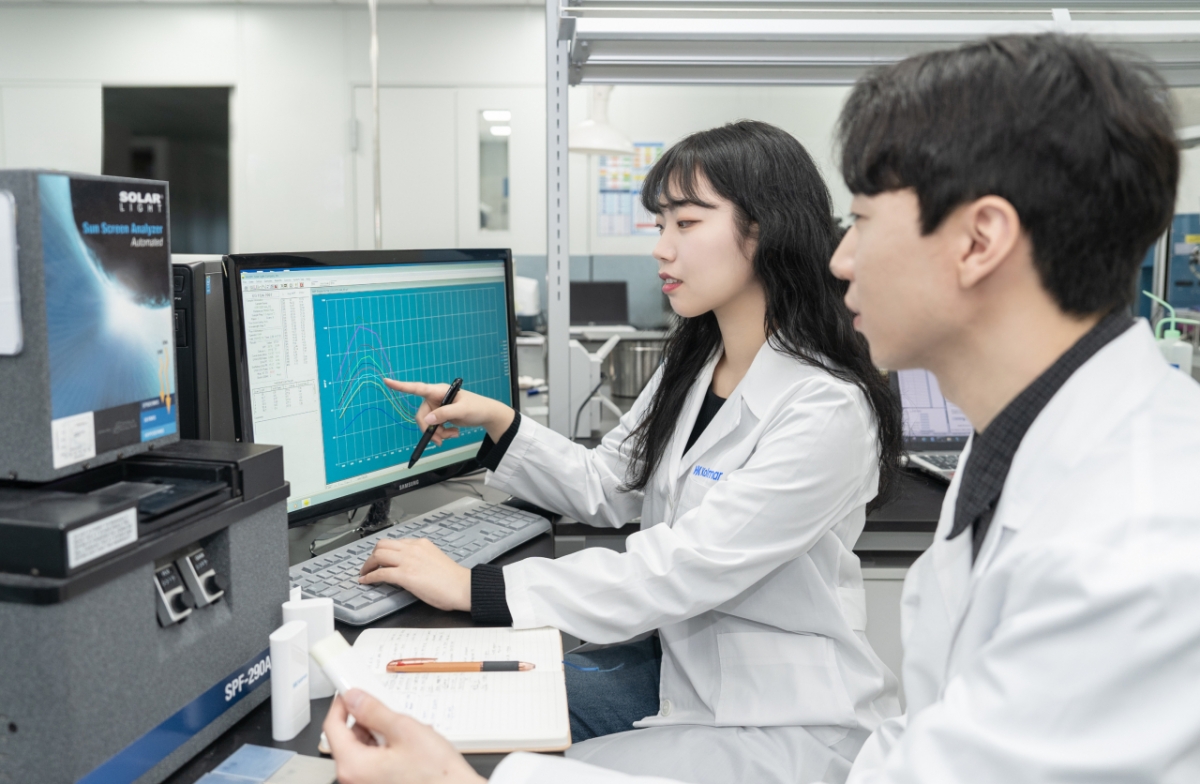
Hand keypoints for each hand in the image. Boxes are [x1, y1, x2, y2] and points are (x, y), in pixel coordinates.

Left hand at [324, 689, 484, 783]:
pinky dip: (387, 749)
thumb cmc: (436, 776)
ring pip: (363, 750)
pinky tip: (408, 746)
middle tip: (386, 709)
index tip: (349, 691)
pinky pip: (373, 763)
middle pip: (348, 739)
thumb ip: (374, 711)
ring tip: (406, 732)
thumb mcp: (405, 731)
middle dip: (366, 721)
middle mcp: (355, 780)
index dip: (341, 704)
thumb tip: (355, 699)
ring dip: (380, 735)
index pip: (332, 727)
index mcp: (354, 766)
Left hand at [360, 538, 470, 611]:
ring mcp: (408, 561)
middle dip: (372, 555)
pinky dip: (370, 577)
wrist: (462, 587)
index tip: (379, 558)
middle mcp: (413, 549)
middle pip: (382, 545)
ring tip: (365, 573)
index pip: (395, 542)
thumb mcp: (434, 559)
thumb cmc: (453, 579)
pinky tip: (366, 581)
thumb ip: (420, 558)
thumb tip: (408, 566)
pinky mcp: (405, 575)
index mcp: (421, 544)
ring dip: (368, 564)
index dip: (383, 550)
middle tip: (369, 565)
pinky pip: (381, 573)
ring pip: (378, 555)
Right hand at [385, 380, 514, 442]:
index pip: (417, 388)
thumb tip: (427, 420)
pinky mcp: (441, 417)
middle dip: (429, 430)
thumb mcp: (461, 410)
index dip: (401, 386)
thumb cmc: (477, 407)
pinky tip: (454, 433)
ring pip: (428, 425)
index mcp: (439, 391)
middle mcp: (435, 398)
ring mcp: (438, 408)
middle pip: (422, 416)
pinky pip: (435, 428)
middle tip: (440, 441)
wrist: (486, 415)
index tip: (387, 381)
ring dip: (439, 434)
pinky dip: (443, 434)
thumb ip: (444, 414)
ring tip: (453, 435)